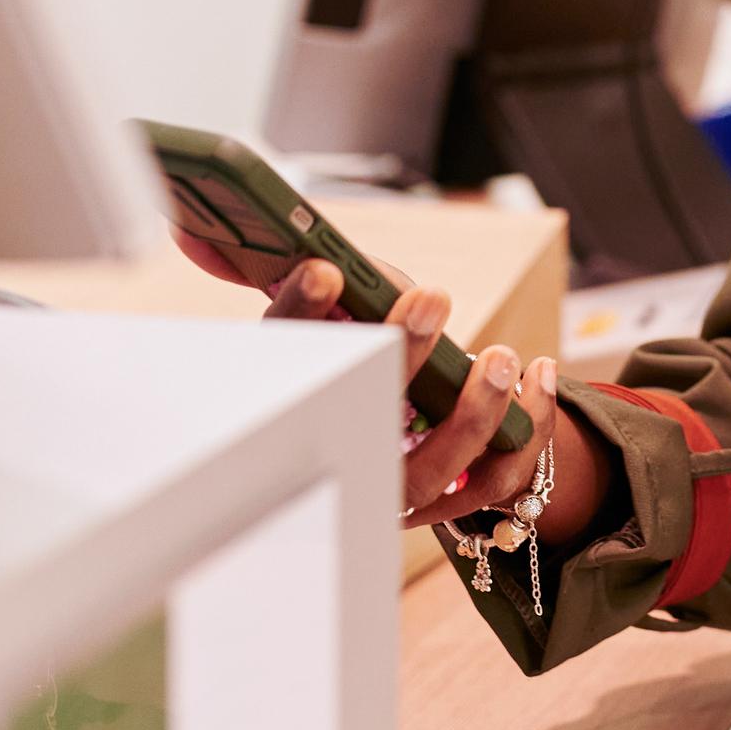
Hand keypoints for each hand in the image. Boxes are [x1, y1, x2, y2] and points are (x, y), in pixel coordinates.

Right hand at [171, 230, 610, 537]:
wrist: (414, 431)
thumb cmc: (365, 354)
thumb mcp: (334, 309)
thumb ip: (292, 270)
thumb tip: (190, 230)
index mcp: (302, 398)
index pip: (286, 358)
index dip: (300, 315)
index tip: (323, 271)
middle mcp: (343, 452)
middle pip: (363, 423)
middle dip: (401, 356)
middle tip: (430, 294)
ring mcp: (397, 488)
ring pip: (436, 474)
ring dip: (475, 412)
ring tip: (502, 355)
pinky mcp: (455, 499)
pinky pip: (499, 481)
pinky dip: (530, 427)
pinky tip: (541, 371)